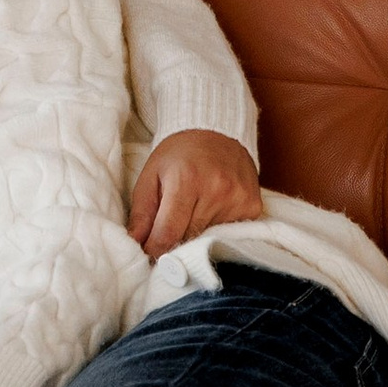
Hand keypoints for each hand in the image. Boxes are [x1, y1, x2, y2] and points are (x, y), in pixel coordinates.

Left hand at [130, 129, 263, 254]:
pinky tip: (211, 213)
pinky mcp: (252, 207)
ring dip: (196, 237)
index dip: (155, 249)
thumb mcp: (150, 177)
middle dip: (174, 243)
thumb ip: (141, 213)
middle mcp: (216, 190)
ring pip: (209, 239)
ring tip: (191, 216)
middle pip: (188, 239)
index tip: (149, 253)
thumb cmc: (178, 156)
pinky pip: (230, 234)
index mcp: (185, 181)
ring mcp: (238, 199)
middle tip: (168, 233)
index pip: (168, 233)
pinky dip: (217, 231)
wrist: (215, 133)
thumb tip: (135, 244)